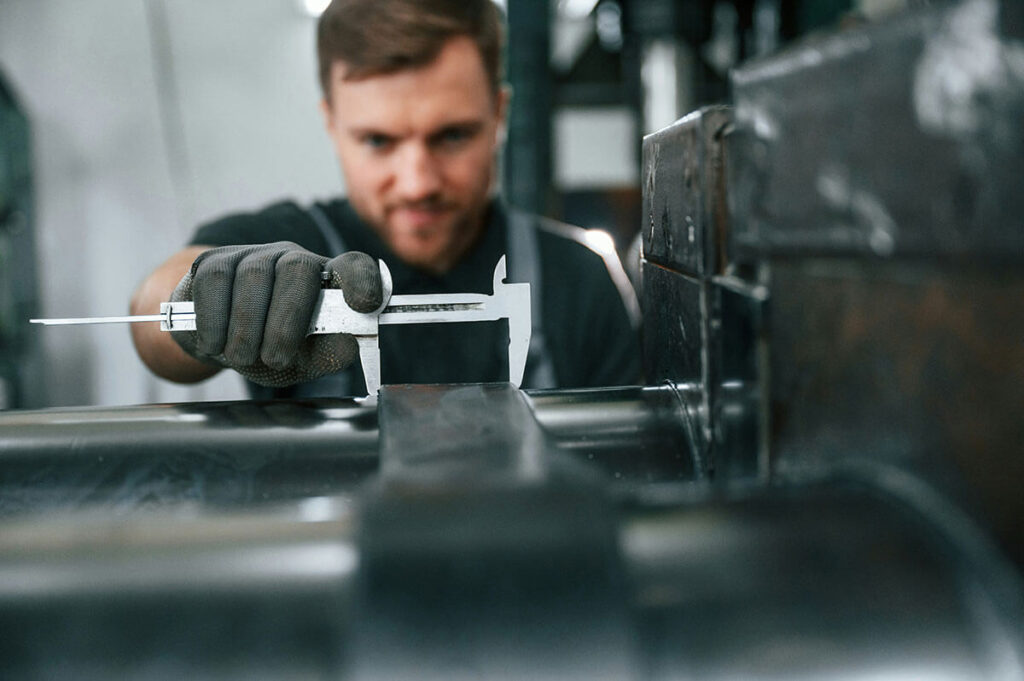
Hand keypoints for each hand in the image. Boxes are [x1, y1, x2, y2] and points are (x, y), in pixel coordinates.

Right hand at [169, 242, 381, 386]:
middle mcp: (293, 259)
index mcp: (326, 281)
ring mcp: (253, 255)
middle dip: (285, 320)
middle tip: (275, 359)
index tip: (364, 305)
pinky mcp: (213, 260)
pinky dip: (214, 319)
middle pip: (297, 269)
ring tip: (243, 357)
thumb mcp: (304, 361)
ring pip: (253, 276)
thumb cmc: (270, 350)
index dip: (362, 279)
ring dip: (246, 327)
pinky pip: (215, 280)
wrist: (218, 343)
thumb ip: (328, 355)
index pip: (353, 265)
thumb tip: (348, 344)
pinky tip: (216, 344)